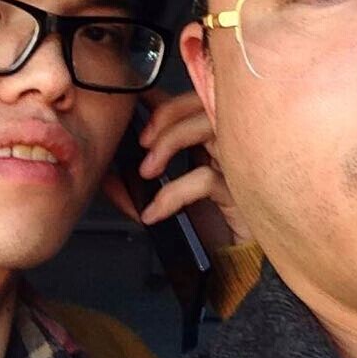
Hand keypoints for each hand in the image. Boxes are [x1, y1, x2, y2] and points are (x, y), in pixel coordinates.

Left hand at [102, 87, 240, 250]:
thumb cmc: (212, 221)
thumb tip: (115, 164)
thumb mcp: (179, 184)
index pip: (200, 97)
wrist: (237, 260)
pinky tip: (155, 211)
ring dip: (171, 141)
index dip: (170, 98)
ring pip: (210, 127)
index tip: (141, 105)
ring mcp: (241, 162)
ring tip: (147, 170)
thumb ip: (155, 167)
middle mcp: (234, 141)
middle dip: (169, 114)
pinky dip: (173, 193)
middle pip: (207, 102)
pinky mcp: (242, 191)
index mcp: (220, 136)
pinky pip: (206, 179)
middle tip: (143, 141)